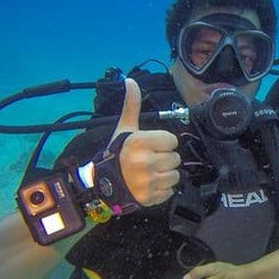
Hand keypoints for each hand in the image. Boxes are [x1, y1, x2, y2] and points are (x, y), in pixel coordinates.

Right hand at [111, 78, 180, 205]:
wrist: (103, 183)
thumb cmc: (118, 153)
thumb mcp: (125, 128)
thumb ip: (132, 105)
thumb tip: (130, 80)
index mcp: (140, 142)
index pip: (172, 140)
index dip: (164, 143)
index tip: (152, 146)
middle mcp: (144, 162)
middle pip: (175, 158)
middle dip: (165, 158)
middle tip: (150, 160)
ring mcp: (147, 182)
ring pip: (175, 175)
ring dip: (166, 174)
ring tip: (151, 172)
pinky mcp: (150, 197)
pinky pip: (170, 191)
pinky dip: (162, 189)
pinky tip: (150, 184)